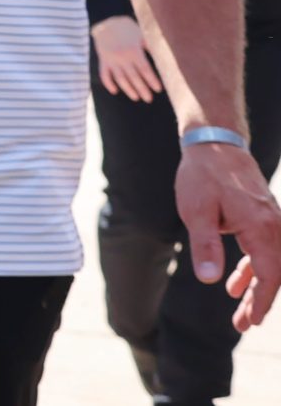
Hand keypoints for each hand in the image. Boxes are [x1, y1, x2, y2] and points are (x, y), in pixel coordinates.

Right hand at [91, 17, 161, 101]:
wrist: (107, 22)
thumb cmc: (128, 29)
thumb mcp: (142, 35)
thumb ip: (151, 48)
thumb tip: (165, 59)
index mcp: (134, 51)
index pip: (144, 69)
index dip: (151, 80)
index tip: (158, 89)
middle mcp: (122, 57)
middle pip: (133, 77)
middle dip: (142, 89)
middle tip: (149, 99)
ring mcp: (111, 60)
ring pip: (119, 78)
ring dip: (128, 89)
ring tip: (136, 97)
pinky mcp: (103, 61)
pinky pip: (104, 74)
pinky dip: (108, 84)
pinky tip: (115, 91)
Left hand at [173, 139, 280, 330]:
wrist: (214, 144)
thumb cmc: (202, 176)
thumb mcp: (196, 212)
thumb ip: (205, 246)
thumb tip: (209, 280)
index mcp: (261, 227)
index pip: (269, 274)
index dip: (262, 300)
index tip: (252, 321)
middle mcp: (275, 225)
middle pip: (275, 272)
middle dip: (261, 300)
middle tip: (244, 324)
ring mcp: (273, 221)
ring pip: (272, 262)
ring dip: (257, 287)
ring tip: (240, 312)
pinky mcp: (265, 217)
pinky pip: (266, 249)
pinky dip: (254, 268)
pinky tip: (234, 283)